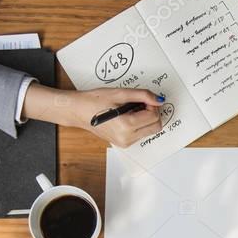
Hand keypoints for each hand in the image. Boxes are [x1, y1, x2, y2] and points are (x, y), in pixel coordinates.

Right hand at [23, 85, 163, 147]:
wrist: (78, 111)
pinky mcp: (123, 144)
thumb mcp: (120, 93)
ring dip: (145, 119)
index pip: (154, 117)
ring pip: (149, 131)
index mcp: (126, 126)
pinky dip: (139, 124)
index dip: (152, 105)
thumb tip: (159, 99)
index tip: (143, 99)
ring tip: (130, 110)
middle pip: (155, 127)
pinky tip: (126, 116)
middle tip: (140, 104)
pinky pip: (140, 134)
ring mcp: (125, 143)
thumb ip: (143, 95)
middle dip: (152, 113)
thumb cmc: (95, 101)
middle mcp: (127, 138)